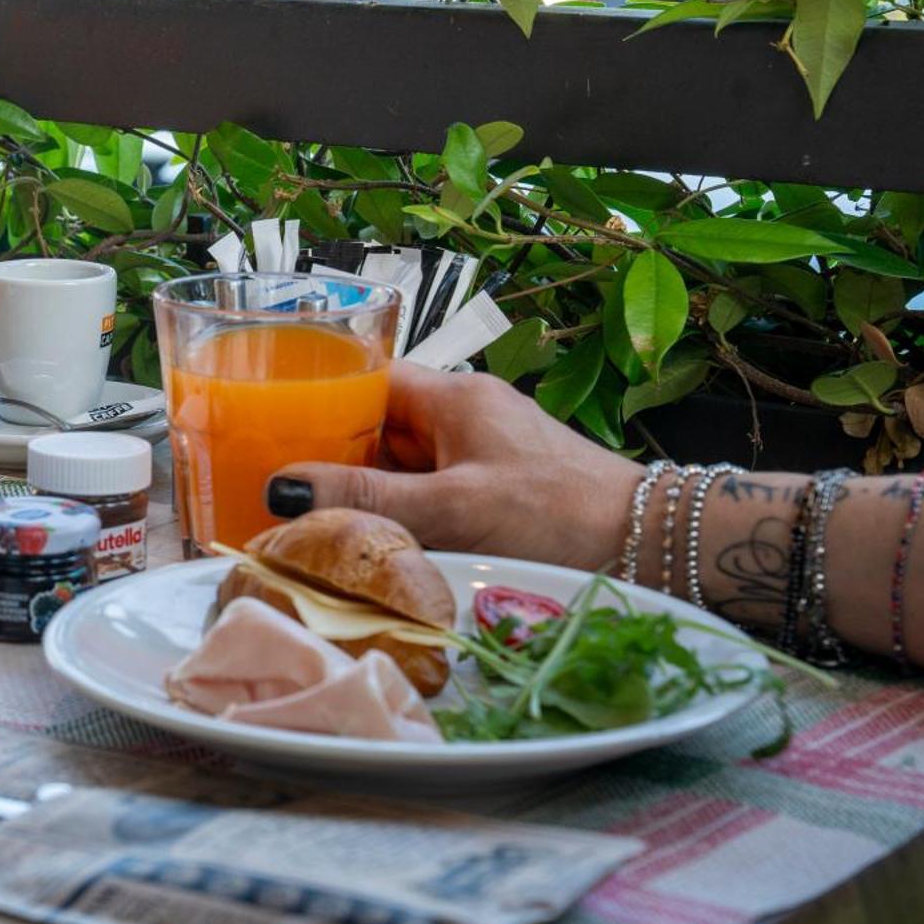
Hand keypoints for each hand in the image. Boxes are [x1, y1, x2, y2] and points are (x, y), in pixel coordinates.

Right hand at [264, 362, 643, 571]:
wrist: (654, 546)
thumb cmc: (559, 514)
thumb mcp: (453, 508)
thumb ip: (367, 498)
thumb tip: (281, 490)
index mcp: (453, 396)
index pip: (364, 377)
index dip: (316, 398)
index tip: (269, 431)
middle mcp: (465, 415)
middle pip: (375, 425)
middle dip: (332, 456)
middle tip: (279, 492)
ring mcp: (483, 453)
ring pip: (401, 464)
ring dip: (366, 491)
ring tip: (313, 524)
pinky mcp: (499, 490)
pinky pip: (430, 492)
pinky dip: (401, 514)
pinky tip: (377, 545)